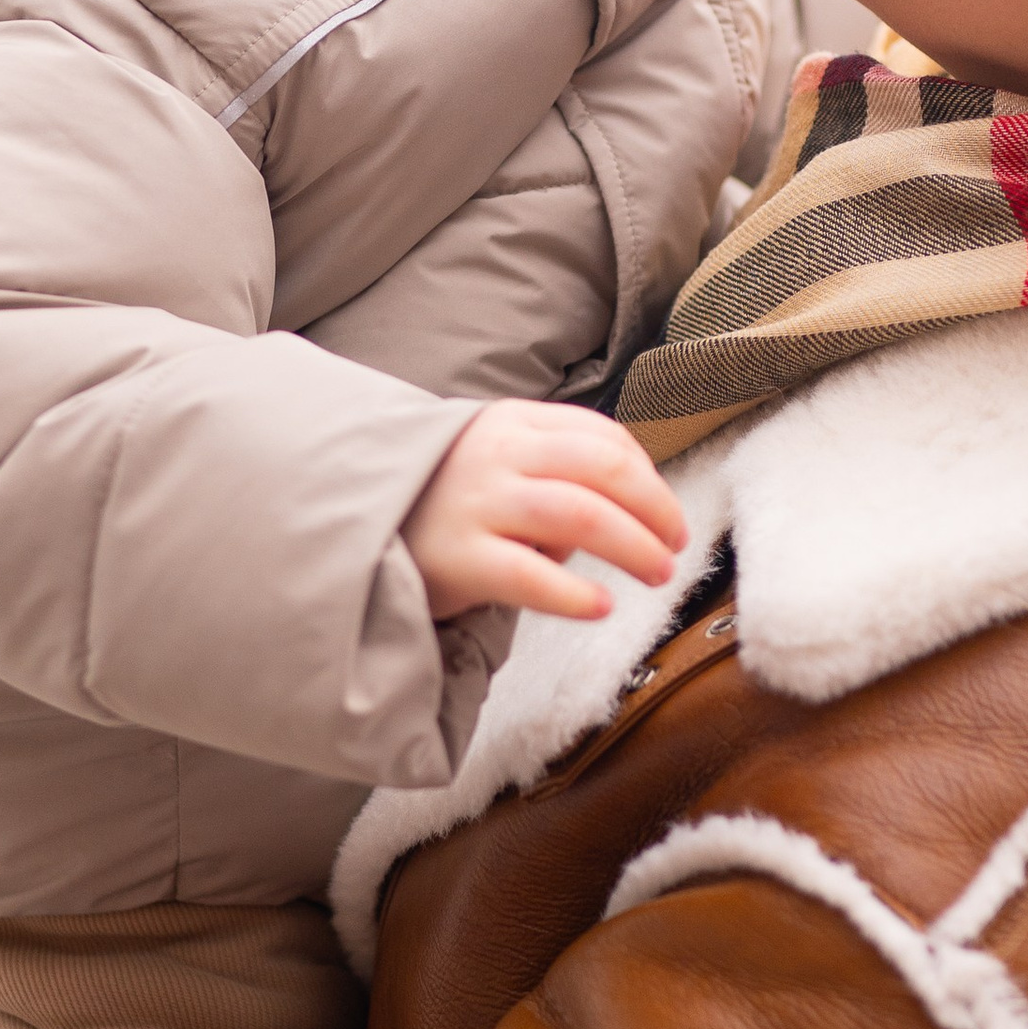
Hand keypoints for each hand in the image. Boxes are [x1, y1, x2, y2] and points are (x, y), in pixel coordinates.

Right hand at [401, 402, 687, 624]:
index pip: (603, 438)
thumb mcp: (494, 458)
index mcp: (512, 422)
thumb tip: (626, 508)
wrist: (351, 524)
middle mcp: (498, 455)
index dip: (649, 477)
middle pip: (603, 472)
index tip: (668, 516)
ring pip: (580, 516)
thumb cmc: (438, 498)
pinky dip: (574, 593)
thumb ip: (554, 466)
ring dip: (633, 547)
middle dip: (654, 510)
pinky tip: (600, 606)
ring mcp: (477, 504)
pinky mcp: (458, 559)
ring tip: (657, 574)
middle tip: (676, 548)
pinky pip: (530, 576)